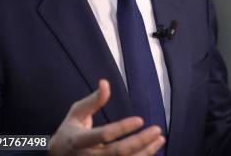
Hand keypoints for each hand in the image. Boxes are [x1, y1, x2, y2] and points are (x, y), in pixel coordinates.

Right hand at [49, 79, 164, 154]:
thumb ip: (93, 100)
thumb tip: (105, 82)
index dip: (123, 128)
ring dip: (146, 152)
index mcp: (78, 140)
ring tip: (160, 139)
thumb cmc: (70, 131)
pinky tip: (151, 149)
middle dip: (140, 142)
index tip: (141, 120)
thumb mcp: (76, 113)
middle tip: (157, 130)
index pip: (104, 135)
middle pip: (118, 153)